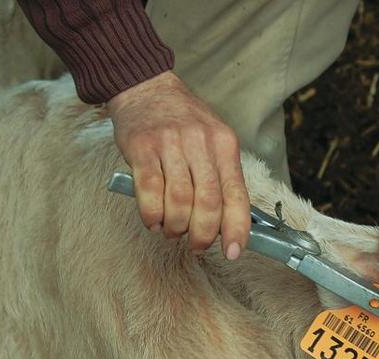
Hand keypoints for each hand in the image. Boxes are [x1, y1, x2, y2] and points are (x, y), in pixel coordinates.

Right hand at [107, 70, 249, 258]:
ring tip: (172, 230)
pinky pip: (150, 191)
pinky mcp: (142, 147)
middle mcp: (201, 143)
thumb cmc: (183, 121)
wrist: (146, 86)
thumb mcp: (213, 141)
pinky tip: (153, 220)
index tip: (233, 252)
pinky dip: (152, 214)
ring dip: (176, 226)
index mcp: (225, 145)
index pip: (237, 194)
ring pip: (180, 201)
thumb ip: (221, 177)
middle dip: (203, 234)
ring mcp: (171, 144)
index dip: (236, 228)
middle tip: (196, 245)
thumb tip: (228, 223)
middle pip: (208, 202)